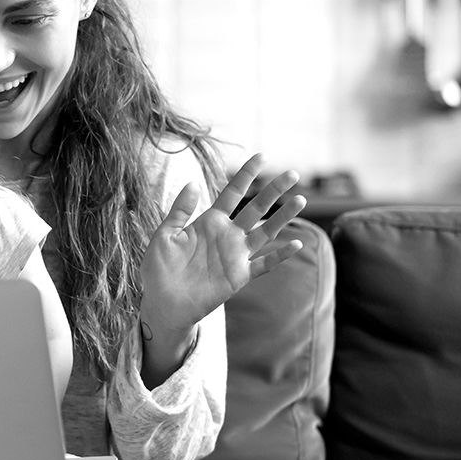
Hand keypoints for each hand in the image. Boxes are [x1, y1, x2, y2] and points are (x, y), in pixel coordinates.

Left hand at [139, 153, 305, 339]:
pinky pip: (264, 264)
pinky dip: (280, 255)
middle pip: (256, 209)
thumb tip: (193, 182)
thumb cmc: (160, 269)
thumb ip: (180, 210)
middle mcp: (227, 235)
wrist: (163, 302)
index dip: (246, 175)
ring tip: (300, 200)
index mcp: (209, 222)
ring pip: (266, 232)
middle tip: (293, 174)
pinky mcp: (239, 276)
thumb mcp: (165, 234)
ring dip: (283, 218)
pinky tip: (295, 243)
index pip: (232, 193)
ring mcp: (236, 256)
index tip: (262, 156)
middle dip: (274, 191)